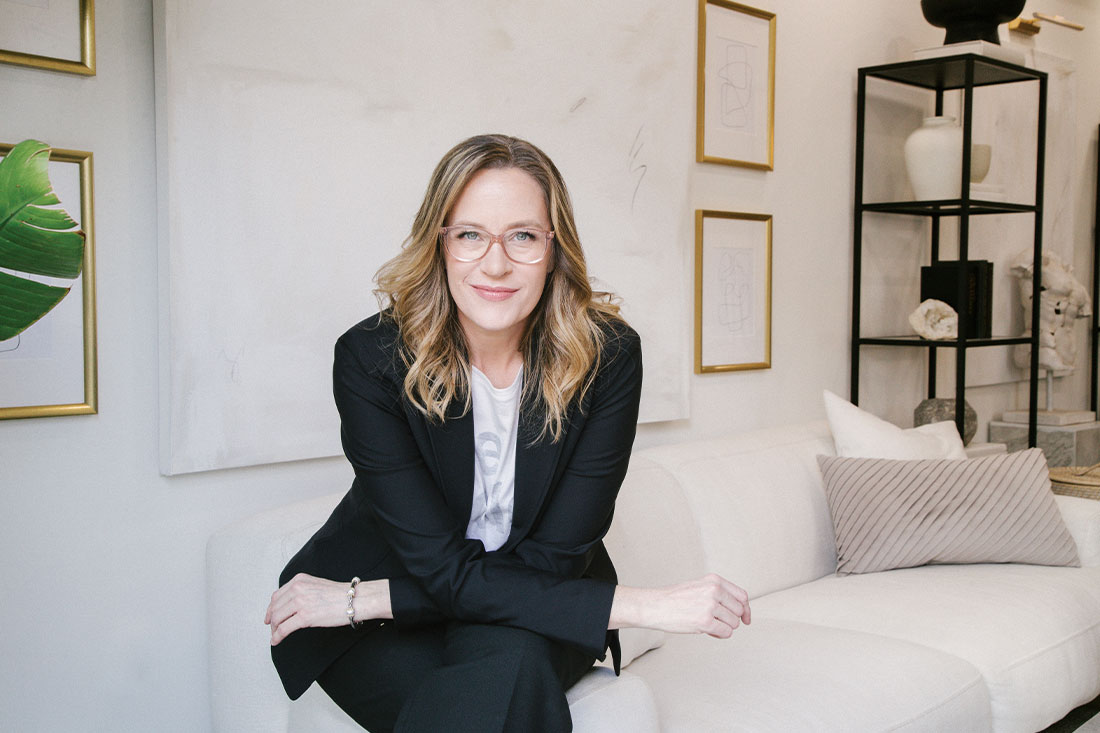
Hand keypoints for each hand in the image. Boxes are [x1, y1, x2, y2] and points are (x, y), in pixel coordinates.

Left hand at [265, 573, 389, 645]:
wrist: (354, 600)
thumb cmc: (341, 595)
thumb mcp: (316, 585)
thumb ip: (302, 591)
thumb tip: (291, 605)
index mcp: (299, 580)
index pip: (277, 596)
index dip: (271, 608)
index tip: (270, 616)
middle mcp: (297, 589)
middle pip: (275, 607)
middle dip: (271, 621)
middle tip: (272, 629)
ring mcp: (300, 602)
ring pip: (277, 618)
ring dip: (274, 630)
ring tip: (275, 636)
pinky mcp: (304, 617)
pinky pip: (284, 629)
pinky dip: (277, 636)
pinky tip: (276, 640)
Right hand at [611, 573, 750, 638]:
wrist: (655, 606)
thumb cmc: (675, 599)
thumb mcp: (699, 586)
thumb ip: (719, 593)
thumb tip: (741, 610)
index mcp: (714, 580)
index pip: (742, 596)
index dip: (746, 609)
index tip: (745, 618)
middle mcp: (714, 590)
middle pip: (739, 611)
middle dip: (732, 619)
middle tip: (717, 621)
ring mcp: (710, 606)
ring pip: (734, 623)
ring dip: (724, 627)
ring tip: (708, 624)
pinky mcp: (705, 621)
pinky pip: (726, 632)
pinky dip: (719, 634)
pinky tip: (707, 630)